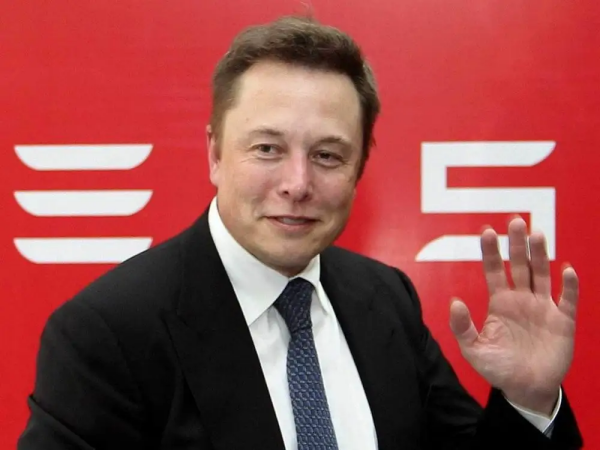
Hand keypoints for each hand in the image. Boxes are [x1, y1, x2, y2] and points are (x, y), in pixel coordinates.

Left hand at [449, 217, 578, 414]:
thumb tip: (454, 301)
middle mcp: (521, 299)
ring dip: (540, 255)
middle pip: (519, 265)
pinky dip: (568, 286)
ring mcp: (543, 308)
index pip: (493, 270)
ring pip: (542, 274)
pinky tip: (566, 270)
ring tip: (537, 233)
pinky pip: (567, 300)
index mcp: (500, 302)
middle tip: (515, 221)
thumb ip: (462, 327)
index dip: (490, 252)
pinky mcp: (562, 321)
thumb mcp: (473, 350)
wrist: (526, 389)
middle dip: (517, 244)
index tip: (486, 231)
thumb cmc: (498, 368)